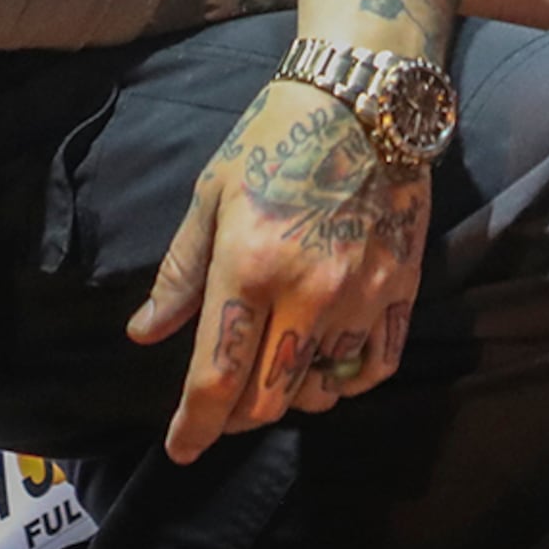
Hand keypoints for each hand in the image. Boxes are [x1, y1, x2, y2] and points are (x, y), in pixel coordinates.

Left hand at [125, 79, 429, 461]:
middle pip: (270, 398)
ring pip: (322, 388)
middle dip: (238, 414)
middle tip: (226, 400)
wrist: (363, 100)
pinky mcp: (402, 289)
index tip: (182, 448)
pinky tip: (327, 365)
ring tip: (276, 368)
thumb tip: (146, 334)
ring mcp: (361, 295)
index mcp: (249, 267)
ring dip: (292, 393)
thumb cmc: (273, 140)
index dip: (196, 425)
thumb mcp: (210, 197)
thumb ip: (181, 274)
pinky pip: (375, 367)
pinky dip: (347, 381)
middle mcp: (308, 293)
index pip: (217, 377)